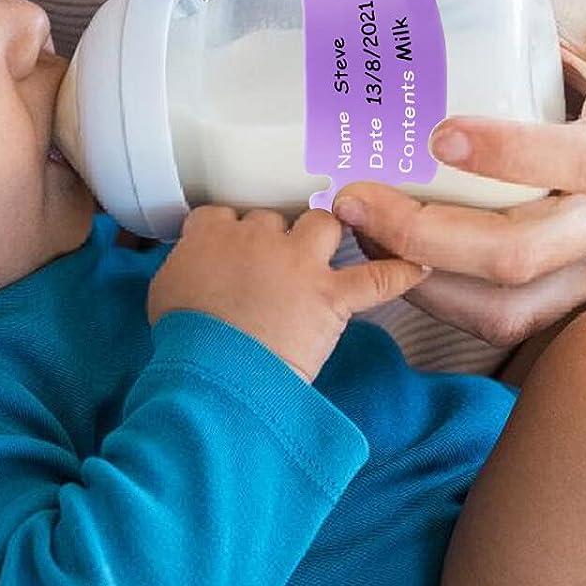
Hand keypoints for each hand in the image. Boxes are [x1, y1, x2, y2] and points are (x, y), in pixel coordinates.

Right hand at [148, 205, 429, 379]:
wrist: (214, 372)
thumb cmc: (184, 339)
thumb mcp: (165, 291)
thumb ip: (184, 267)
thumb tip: (194, 269)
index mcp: (212, 233)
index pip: (224, 214)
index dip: (232, 231)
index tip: (233, 248)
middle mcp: (258, 237)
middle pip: (275, 217)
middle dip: (278, 237)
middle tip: (276, 263)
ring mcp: (299, 263)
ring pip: (324, 224)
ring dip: (328, 236)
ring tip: (331, 249)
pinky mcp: (331, 296)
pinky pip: (378, 278)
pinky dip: (401, 273)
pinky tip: (420, 265)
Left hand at [330, 0, 585, 344]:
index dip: (510, 154)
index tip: (439, 133)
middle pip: (524, 251)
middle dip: (422, 235)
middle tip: (353, 198)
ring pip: (510, 302)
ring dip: (422, 277)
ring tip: (363, 230)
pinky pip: (513, 318)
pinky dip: (445, 301)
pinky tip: (401, 259)